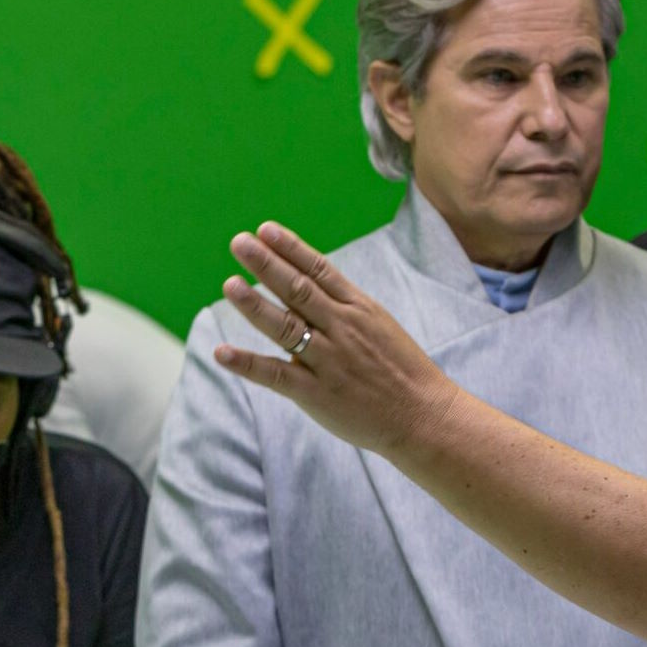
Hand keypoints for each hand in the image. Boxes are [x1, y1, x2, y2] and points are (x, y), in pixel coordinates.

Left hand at [216, 223, 458, 458]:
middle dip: (267, 264)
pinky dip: (248, 363)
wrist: (425, 416)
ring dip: (255, 305)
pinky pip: (276, 375)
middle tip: (240, 242)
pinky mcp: (318, 393)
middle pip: (298, 290)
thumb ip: (345, 309)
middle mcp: (343, 329)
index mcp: (360, 310)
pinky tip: (222, 353)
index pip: (319, 271)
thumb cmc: (403, 372)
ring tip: (231, 285)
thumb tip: (310, 286)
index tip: (265, 229)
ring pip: (286, 327)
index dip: (290, 248)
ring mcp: (329, 361)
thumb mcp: (381, 327)